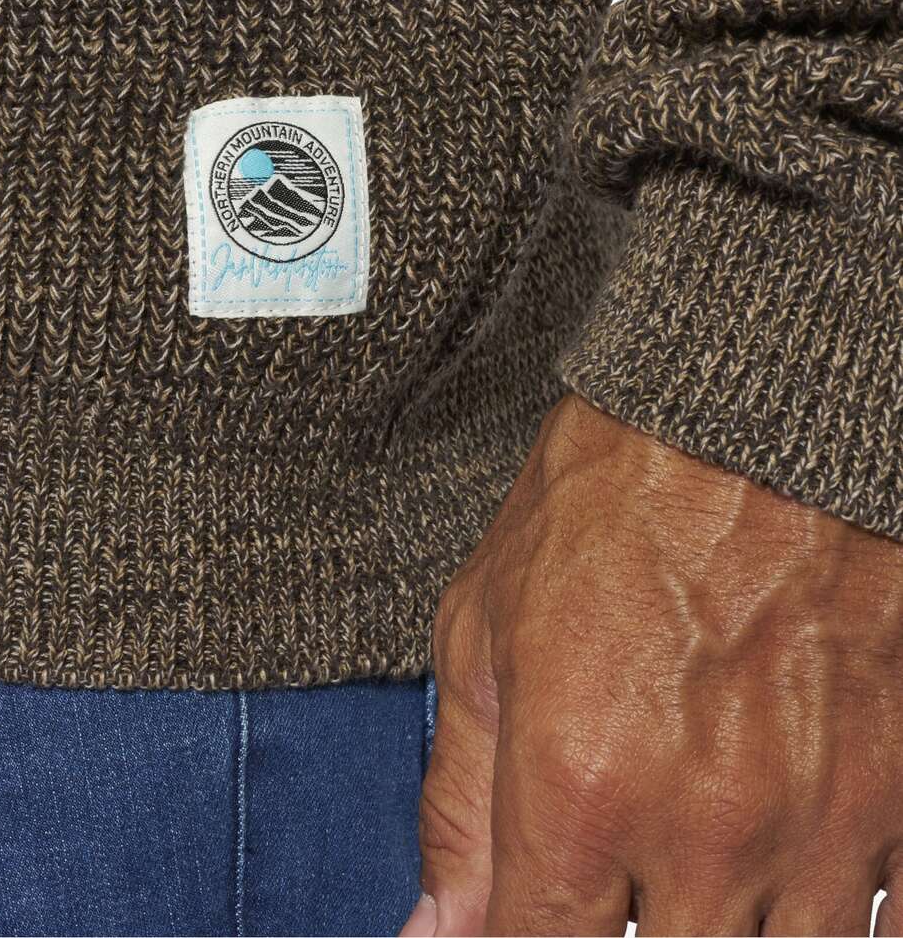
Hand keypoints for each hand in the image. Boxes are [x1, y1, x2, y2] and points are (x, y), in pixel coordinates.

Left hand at [405, 395, 902, 936]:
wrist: (746, 414)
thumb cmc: (606, 505)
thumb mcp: (482, 631)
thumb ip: (459, 803)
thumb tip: (442, 931)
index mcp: (578, 789)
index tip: (531, 915)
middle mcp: (700, 830)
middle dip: (627, 930)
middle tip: (617, 877)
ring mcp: (813, 823)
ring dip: (727, 928)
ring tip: (693, 873)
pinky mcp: (895, 796)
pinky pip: (883, 927)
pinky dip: (831, 916)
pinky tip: (787, 872)